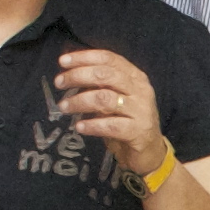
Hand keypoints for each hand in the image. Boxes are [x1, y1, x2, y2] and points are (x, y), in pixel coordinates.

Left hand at [54, 48, 167, 173]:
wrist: (150, 152)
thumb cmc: (127, 122)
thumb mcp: (114, 98)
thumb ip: (98, 85)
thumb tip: (69, 71)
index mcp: (135, 77)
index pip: (109, 58)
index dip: (84, 57)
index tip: (62, 61)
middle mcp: (141, 89)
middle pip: (106, 75)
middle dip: (78, 76)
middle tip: (59, 83)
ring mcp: (141, 110)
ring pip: (106, 98)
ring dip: (80, 101)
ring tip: (64, 107)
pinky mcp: (139, 131)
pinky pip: (111, 125)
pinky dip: (92, 125)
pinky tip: (79, 127)